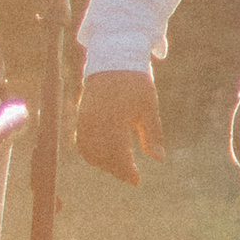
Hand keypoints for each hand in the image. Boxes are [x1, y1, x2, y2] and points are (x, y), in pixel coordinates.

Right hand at [75, 66, 164, 184]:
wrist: (113, 60)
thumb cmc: (135, 83)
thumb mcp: (149, 107)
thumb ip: (153, 134)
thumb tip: (159, 159)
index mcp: (115, 118)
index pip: (117, 154)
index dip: (126, 170)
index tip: (137, 180)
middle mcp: (96, 121)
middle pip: (102, 156)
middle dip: (116, 169)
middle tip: (131, 176)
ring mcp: (85, 119)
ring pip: (89, 152)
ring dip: (103, 163)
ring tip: (120, 167)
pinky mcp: (80, 117)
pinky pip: (81, 143)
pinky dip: (92, 153)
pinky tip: (105, 157)